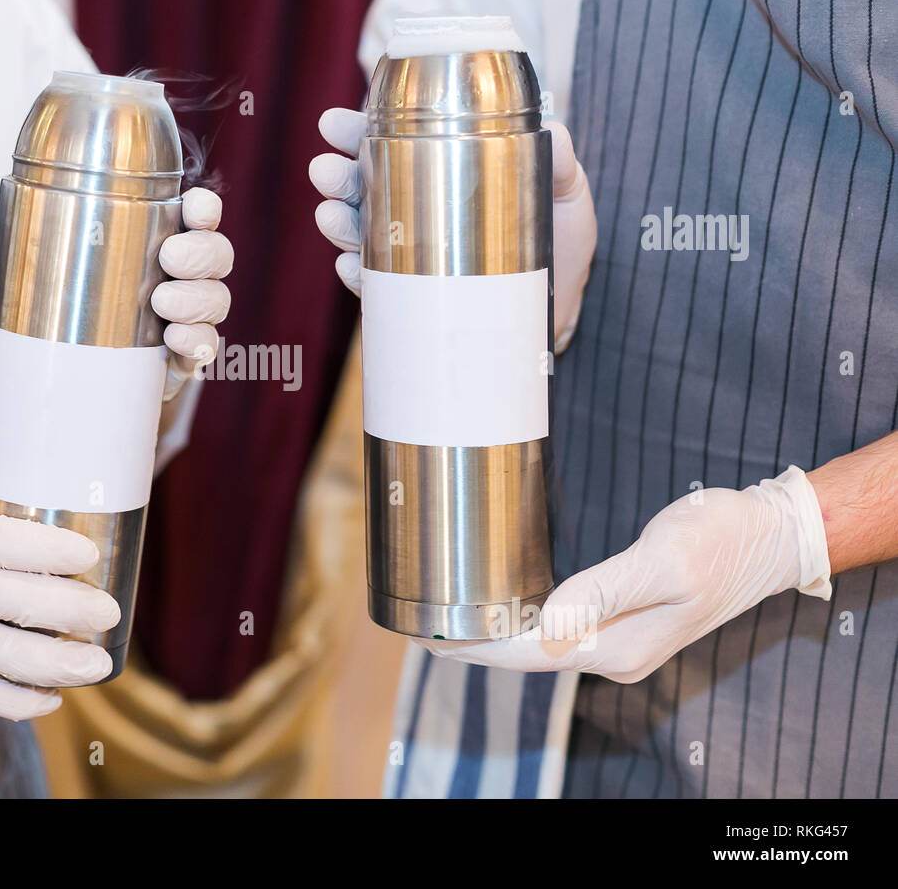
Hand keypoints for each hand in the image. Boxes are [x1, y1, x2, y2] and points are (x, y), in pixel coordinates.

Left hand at [0, 186, 232, 400]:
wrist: (67, 373)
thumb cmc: (61, 304)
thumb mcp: (37, 269)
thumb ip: (14, 243)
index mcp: (158, 242)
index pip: (197, 219)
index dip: (205, 210)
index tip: (195, 205)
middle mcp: (182, 279)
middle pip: (216, 257)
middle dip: (202, 252)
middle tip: (169, 257)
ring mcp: (185, 320)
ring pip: (216, 302)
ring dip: (199, 299)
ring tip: (163, 302)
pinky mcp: (180, 362)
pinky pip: (205, 351)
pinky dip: (199, 344)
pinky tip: (179, 343)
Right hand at [0, 503, 120, 719]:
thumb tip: (42, 540)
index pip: (12, 543)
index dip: (56, 550)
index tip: (89, 554)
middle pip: (25, 601)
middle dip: (78, 610)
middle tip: (110, 612)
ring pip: (13, 656)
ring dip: (63, 663)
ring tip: (99, 663)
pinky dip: (23, 702)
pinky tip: (51, 696)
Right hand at [308, 108, 596, 351]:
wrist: (562, 305)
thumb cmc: (562, 241)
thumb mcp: (567, 192)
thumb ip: (561, 159)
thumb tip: (552, 131)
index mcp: (444, 170)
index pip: (391, 143)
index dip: (356, 130)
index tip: (333, 124)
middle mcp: (419, 209)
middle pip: (363, 186)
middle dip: (337, 176)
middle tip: (326, 170)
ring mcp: (412, 253)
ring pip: (360, 233)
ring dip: (338, 223)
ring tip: (330, 216)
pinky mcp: (414, 294)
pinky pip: (376, 285)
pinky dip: (359, 275)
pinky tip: (352, 266)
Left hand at [419, 466, 832, 682]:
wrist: (773, 536)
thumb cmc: (722, 540)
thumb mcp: (663, 558)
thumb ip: (603, 591)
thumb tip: (548, 623)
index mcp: (620, 647)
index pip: (529, 654)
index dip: (475, 647)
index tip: (429, 637)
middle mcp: (617, 655)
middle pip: (529, 656)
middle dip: (476, 644)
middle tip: (421, 627)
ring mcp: (623, 643)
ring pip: (543, 646)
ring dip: (497, 636)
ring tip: (448, 622)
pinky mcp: (628, 624)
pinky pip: (562, 631)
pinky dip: (525, 624)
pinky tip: (503, 611)